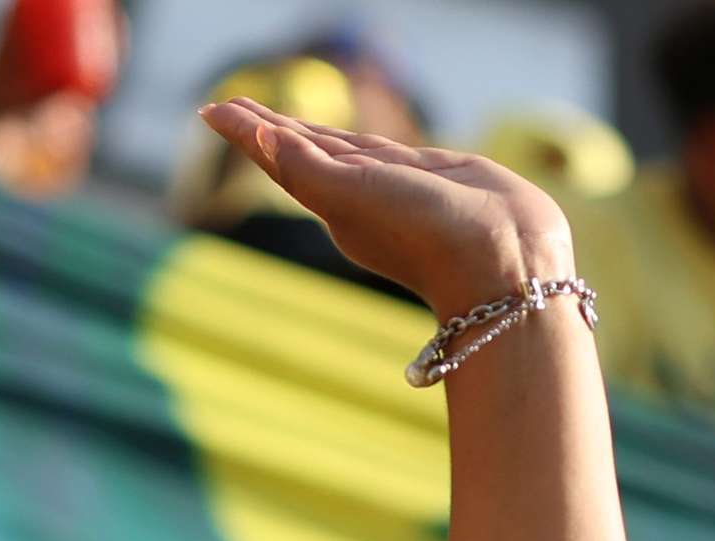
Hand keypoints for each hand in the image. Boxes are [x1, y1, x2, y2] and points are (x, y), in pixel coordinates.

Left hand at [198, 97, 570, 316]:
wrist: (503, 259)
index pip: (278, 155)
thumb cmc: (425, 234)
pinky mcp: (428, 175)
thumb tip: (261, 136)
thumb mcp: (355, 197)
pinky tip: (337, 140)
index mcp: (331, 201)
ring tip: (268, 117)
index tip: (211, 110)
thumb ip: (307, 167)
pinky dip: (349, 140)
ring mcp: (393, 184)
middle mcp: (357, 193)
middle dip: (264, 127)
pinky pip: (375, 150)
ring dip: (300, 131)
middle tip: (228, 106)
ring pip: (334, 147)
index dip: (246, 130)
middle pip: (298, 149)